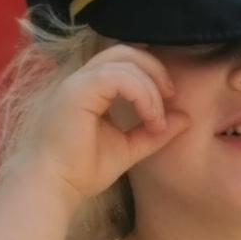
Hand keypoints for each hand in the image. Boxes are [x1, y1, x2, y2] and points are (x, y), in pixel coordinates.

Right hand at [30, 47, 187, 201]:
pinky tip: (149, 117)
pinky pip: (117, 77)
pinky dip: (141, 94)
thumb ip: (154, 132)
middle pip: (125, 51)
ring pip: (124, 61)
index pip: (124, 61)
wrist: (54, 188)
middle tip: (171, 96)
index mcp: (90, 89)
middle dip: (155, 69)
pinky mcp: (77, 92)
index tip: (169, 100)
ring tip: (156, 119)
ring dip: (150, 88)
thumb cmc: (81, 171)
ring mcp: (77, 83)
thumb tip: (186, 118)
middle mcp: (82, 80)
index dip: (151, 72)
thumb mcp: (128, 148)